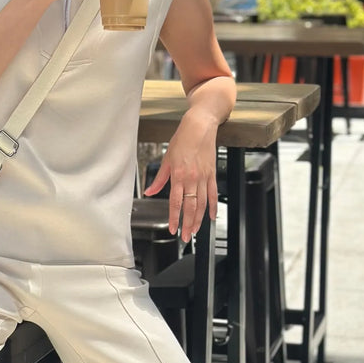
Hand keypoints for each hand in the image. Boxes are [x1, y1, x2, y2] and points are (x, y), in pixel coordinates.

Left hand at [143, 109, 218, 241]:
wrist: (200, 125)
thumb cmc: (183, 139)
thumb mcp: (166, 159)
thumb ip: (159, 179)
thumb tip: (150, 191)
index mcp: (179, 175)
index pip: (176, 202)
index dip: (175, 218)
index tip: (173, 229)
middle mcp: (192, 178)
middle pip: (191, 207)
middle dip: (188, 224)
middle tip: (185, 237)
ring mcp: (204, 177)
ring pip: (202, 204)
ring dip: (199, 219)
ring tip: (195, 231)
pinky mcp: (212, 174)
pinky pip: (213, 194)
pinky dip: (213, 207)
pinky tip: (211, 217)